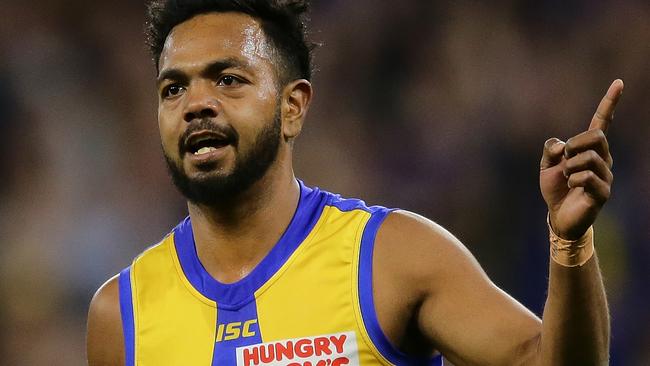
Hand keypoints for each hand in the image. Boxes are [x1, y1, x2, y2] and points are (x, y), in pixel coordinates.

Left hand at [539, 79, 623, 239]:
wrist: (558, 215)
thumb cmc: (556, 188)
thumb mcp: (546, 165)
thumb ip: (550, 149)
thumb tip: (562, 145)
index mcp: (589, 149)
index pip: (602, 122)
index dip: (609, 103)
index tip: (618, 82)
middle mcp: (603, 159)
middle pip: (596, 136)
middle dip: (575, 144)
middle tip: (564, 160)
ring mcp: (606, 175)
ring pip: (589, 157)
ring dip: (569, 167)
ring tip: (567, 178)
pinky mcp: (603, 191)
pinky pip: (587, 177)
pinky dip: (572, 179)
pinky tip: (572, 187)